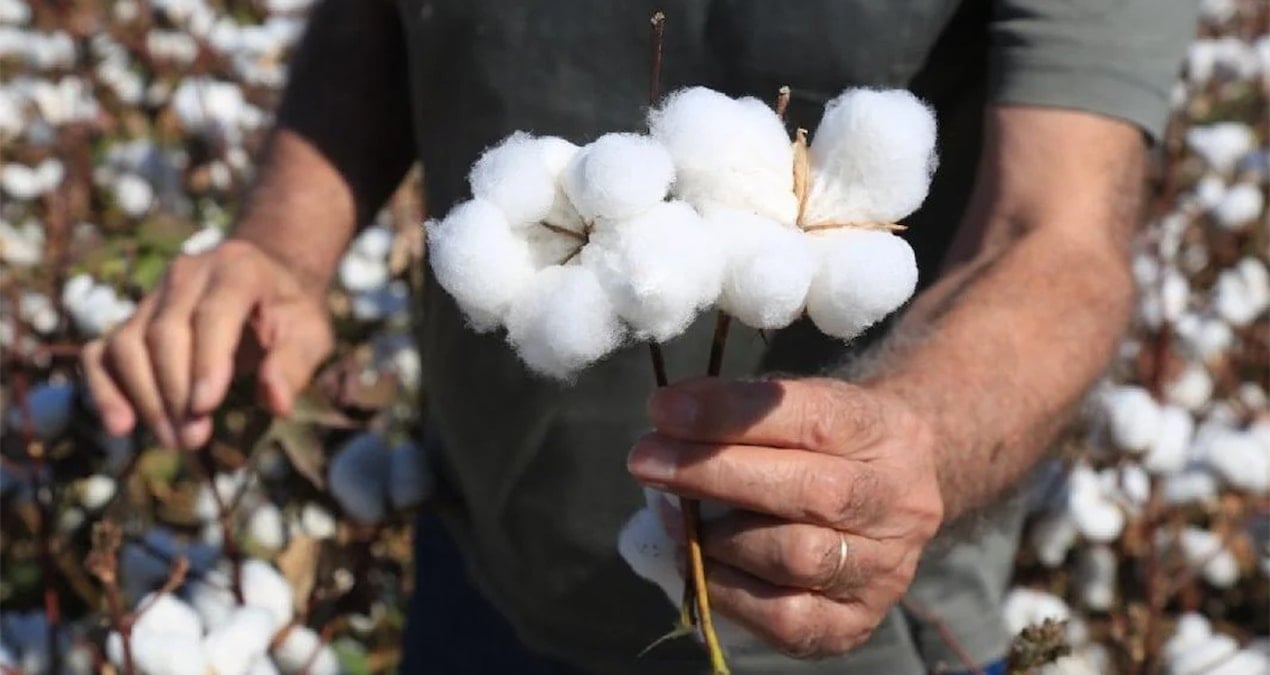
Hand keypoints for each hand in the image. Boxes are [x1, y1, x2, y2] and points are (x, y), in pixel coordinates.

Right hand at [81, 240, 333, 449]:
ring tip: (174, 441)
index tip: (205, 407)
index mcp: (238, 268)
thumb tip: (277, 403)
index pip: (214, 313)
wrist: (265, 279)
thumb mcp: (311, 332)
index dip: (206, 361)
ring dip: (145, 397)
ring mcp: (154, 296)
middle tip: (193, 439)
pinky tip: (122, 426)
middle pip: (164, 332)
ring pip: (128, 343)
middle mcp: (187, 274)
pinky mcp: (132, 320)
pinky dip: (105, 389)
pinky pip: (103, 352)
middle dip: (175, 391)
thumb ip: (295, 363)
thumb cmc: (290, 311)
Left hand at [627, 377, 944, 657]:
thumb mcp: (799, 404)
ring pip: (796, 557)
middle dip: (713, 473)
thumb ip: (743, 409)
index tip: (663, 409)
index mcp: (886, 431)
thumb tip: (666, 421)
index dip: (730, 414)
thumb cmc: (822, 442)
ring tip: (670, 512)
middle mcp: (899, 502)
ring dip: (716, 535)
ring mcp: (885, 570)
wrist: (885, 495)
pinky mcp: (856, 623)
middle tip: (644, 458)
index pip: (812, 418)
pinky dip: (726, 589)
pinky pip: (785, 619)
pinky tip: (694, 560)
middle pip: (808, 492)